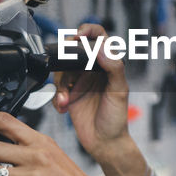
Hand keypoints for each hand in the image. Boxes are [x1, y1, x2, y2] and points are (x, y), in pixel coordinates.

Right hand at [52, 23, 130, 160]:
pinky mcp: (68, 96)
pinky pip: (55, 90)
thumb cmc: (117, 119)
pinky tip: (63, 108)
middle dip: (65, 63)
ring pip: (60, 72)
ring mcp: (79, 83)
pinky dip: (56, 98)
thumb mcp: (119, 91)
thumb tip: (102, 49)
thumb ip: (113, 68)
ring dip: (59, 86)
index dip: (88, 31)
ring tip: (65, 100)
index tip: (78, 35)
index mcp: (107, 65)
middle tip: (64, 71)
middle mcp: (92, 71)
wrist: (105, 144)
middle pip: (73, 54)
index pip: (98, 38)